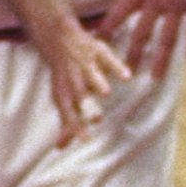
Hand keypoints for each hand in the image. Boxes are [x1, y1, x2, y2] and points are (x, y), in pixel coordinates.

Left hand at [31, 8, 129, 143]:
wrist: (58, 38)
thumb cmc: (64, 76)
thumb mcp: (62, 97)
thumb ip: (66, 122)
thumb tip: (60, 147)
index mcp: (64, 92)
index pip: (68, 111)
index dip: (76, 125)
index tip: (86, 140)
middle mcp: (73, 79)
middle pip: (80, 94)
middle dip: (88, 105)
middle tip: (98, 119)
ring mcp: (85, 64)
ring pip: (91, 74)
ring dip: (98, 83)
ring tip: (106, 94)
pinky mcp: (97, 51)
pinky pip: (108, 58)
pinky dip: (116, 66)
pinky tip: (127, 77)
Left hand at [100, 0, 185, 79]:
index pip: (119, 13)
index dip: (107, 29)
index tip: (97, 43)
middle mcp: (157, 0)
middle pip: (142, 33)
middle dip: (132, 54)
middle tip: (126, 73)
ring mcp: (178, 3)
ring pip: (168, 38)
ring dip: (162, 60)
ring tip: (156, 77)